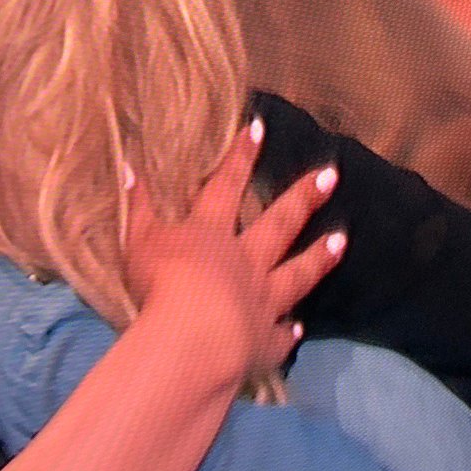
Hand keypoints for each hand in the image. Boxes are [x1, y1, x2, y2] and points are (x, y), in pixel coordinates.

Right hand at [122, 118, 344, 387]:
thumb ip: (138, 207)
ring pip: (296, 275)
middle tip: (331, 175)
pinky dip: (289, 333)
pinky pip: (280, 336)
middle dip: (303, 198)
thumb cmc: (162, 284)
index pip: (226, 186)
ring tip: (341, 241)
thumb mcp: (139, 241)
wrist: (193, 337)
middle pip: (279, 224)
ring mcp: (261, 301)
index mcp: (212, 235)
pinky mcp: (264, 342)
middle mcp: (245, 263)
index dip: (240, 156)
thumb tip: (129, 165)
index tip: (260, 128)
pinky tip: (298, 330)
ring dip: (318, 258)